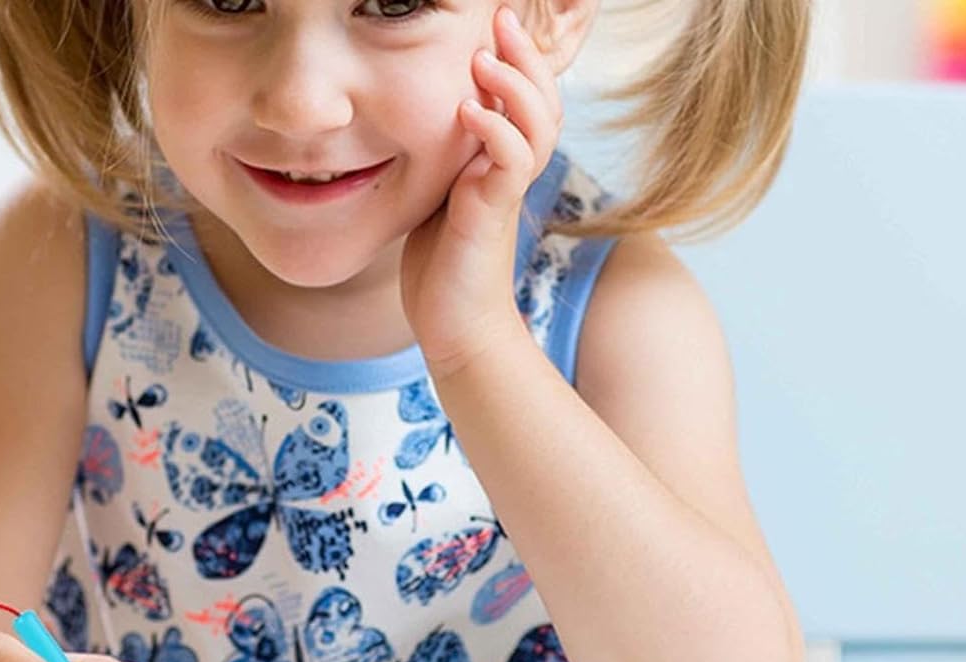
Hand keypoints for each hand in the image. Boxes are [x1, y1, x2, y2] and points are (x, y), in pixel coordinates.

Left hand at [401, 4, 563, 379]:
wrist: (453, 326)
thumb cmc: (442, 267)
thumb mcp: (436, 197)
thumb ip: (443, 158)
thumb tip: (421, 118)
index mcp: (500, 162)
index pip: (526, 98)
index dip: (519, 59)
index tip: (493, 25)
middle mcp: (511, 172)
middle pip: (544, 100)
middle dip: (526, 56)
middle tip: (503, 18)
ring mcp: (506, 191)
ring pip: (538, 124)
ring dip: (514, 86)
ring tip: (483, 60)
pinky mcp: (494, 213)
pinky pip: (512, 161)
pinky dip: (494, 130)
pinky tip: (467, 111)